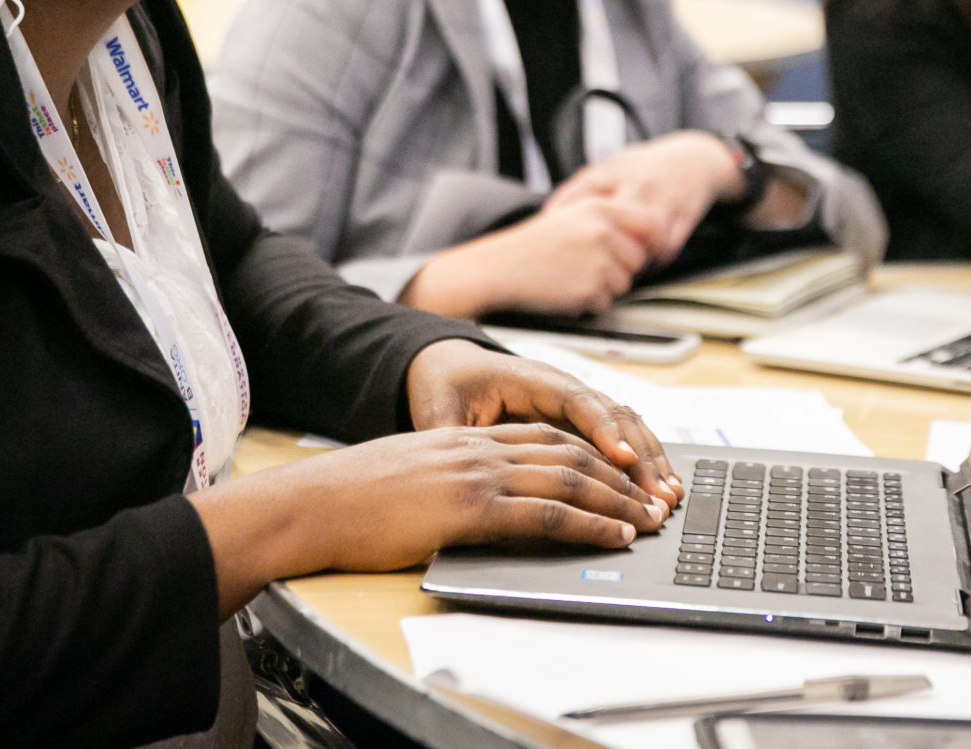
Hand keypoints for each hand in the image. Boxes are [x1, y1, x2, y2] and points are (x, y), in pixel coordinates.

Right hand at [191, 422, 669, 610]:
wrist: (313, 504)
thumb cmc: (350, 500)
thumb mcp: (411, 478)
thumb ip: (448, 480)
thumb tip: (473, 505)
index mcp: (463, 437)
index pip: (544, 435)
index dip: (591, 452)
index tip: (624, 473)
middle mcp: (477, 447)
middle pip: (568, 450)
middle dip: (620, 474)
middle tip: (656, 496)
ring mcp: (476, 473)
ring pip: (568, 477)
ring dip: (618, 499)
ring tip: (651, 518)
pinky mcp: (470, 505)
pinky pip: (546, 512)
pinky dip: (590, 523)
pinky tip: (615, 534)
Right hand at [402, 197, 660, 317]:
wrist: (498, 268)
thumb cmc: (533, 245)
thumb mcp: (571, 217)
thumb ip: (609, 221)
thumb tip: (650, 235)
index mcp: (599, 209)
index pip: (650, 224)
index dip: (652, 241)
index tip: (649, 251)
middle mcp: (603, 231)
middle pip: (639, 259)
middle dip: (619, 268)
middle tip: (584, 266)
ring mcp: (598, 261)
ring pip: (624, 283)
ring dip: (603, 286)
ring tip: (570, 276)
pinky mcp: (590, 289)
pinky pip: (605, 302)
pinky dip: (588, 302)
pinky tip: (563, 289)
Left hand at [405, 337, 682, 505]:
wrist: (448, 367)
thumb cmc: (446, 385)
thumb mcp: (439, 411)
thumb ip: (453, 439)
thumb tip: (457, 475)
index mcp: (531, 380)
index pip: (577, 402)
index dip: (603, 429)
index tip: (623, 459)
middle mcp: (563, 390)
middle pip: (616, 416)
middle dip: (642, 456)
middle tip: (659, 496)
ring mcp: (577, 405)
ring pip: (628, 428)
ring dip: (651, 461)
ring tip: (669, 497)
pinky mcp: (581, 424)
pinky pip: (621, 439)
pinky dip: (643, 464)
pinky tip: (659, 488)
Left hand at [545, 131, 740, 263]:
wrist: (695, 159)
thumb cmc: (647, 166)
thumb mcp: (615, 165)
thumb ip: (585, 185)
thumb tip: (551, 212)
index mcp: (617, 171)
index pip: (584, 190)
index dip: (564, 209)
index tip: (551, 228)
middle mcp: (638, 185)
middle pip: (613, 218)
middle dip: (598, 241)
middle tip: (584, 259)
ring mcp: (662, 201)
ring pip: (641, 238)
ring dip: (628, 258)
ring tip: (616, 271)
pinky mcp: (684, 217)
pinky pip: (667, 248)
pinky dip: (653, 262)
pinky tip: (643, 268)